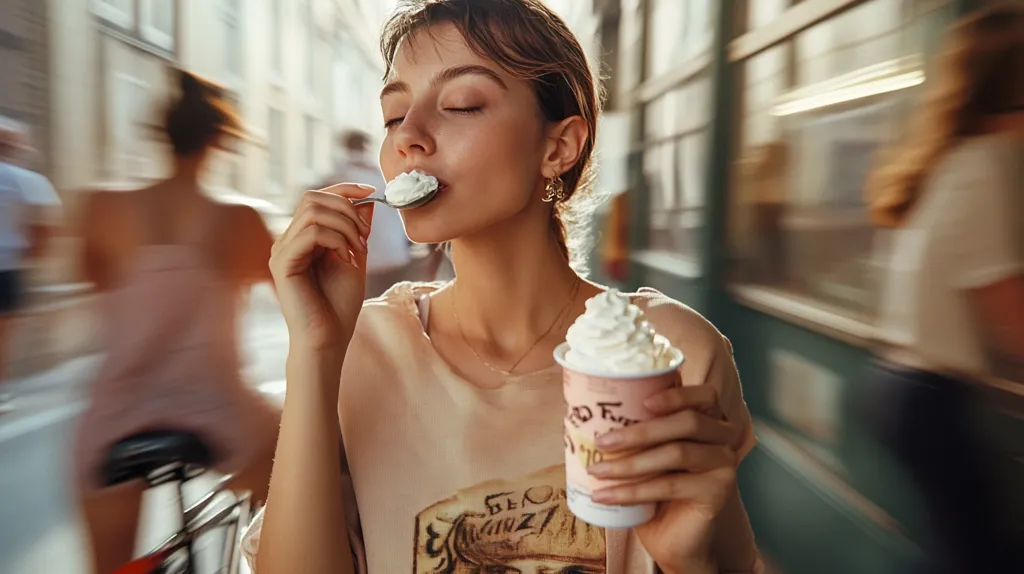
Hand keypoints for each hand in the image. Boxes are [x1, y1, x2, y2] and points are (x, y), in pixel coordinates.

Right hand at [270, 184, 374, 351]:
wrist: (330, 339)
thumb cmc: (340, 305)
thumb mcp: (355, 259)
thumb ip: (357, 231)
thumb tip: (366, 201)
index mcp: (303, 238)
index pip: (317, 198)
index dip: (344, 189)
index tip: (371, 191)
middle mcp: (288, 240)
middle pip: (312, 198)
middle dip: (346, 208)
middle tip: (366, 235)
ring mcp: (282, 250)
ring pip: (312, 211)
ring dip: (345, 225)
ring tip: (358, 250)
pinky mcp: (282, 263)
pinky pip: (310, 233)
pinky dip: (336, 239)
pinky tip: (347, 258)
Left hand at [586, 383, 738, 571]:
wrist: (675, 540)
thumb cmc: (656, 490)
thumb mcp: (647, 454)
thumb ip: (638, 430)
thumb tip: (592, 412)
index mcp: (709, 419)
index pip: (703, 395)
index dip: (677, 394)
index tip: (644, 402)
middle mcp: (723, 438)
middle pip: (688, 422)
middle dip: (641, 430)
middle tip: (602, 441)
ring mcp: (725, 464)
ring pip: (677, 453)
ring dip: (630, 463)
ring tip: (596, 470)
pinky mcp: (718, 492)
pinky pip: (671, 485)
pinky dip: (633, 491)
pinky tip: (605, 496)